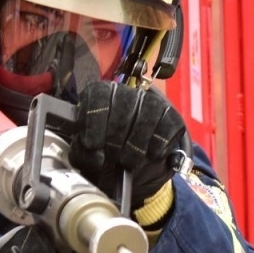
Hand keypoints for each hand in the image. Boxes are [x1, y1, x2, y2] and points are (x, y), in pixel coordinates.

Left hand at [71, 81, 186, 209]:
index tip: (93, 145)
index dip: (95, 123)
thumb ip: (83, 154)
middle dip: (116, 140)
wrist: (130, 159)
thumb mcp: (85, 153)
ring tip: (129, 161)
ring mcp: (150, 101)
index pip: (98, 97)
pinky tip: (149, 155)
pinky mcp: (170, 114)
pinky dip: (157, 147)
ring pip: (145, 120)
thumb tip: (96, 158)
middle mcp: (126, 91)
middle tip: (113, 157)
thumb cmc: (103, 151)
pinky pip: (166, 128)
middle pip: (123, 110)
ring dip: (136, 147)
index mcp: (99, 93)